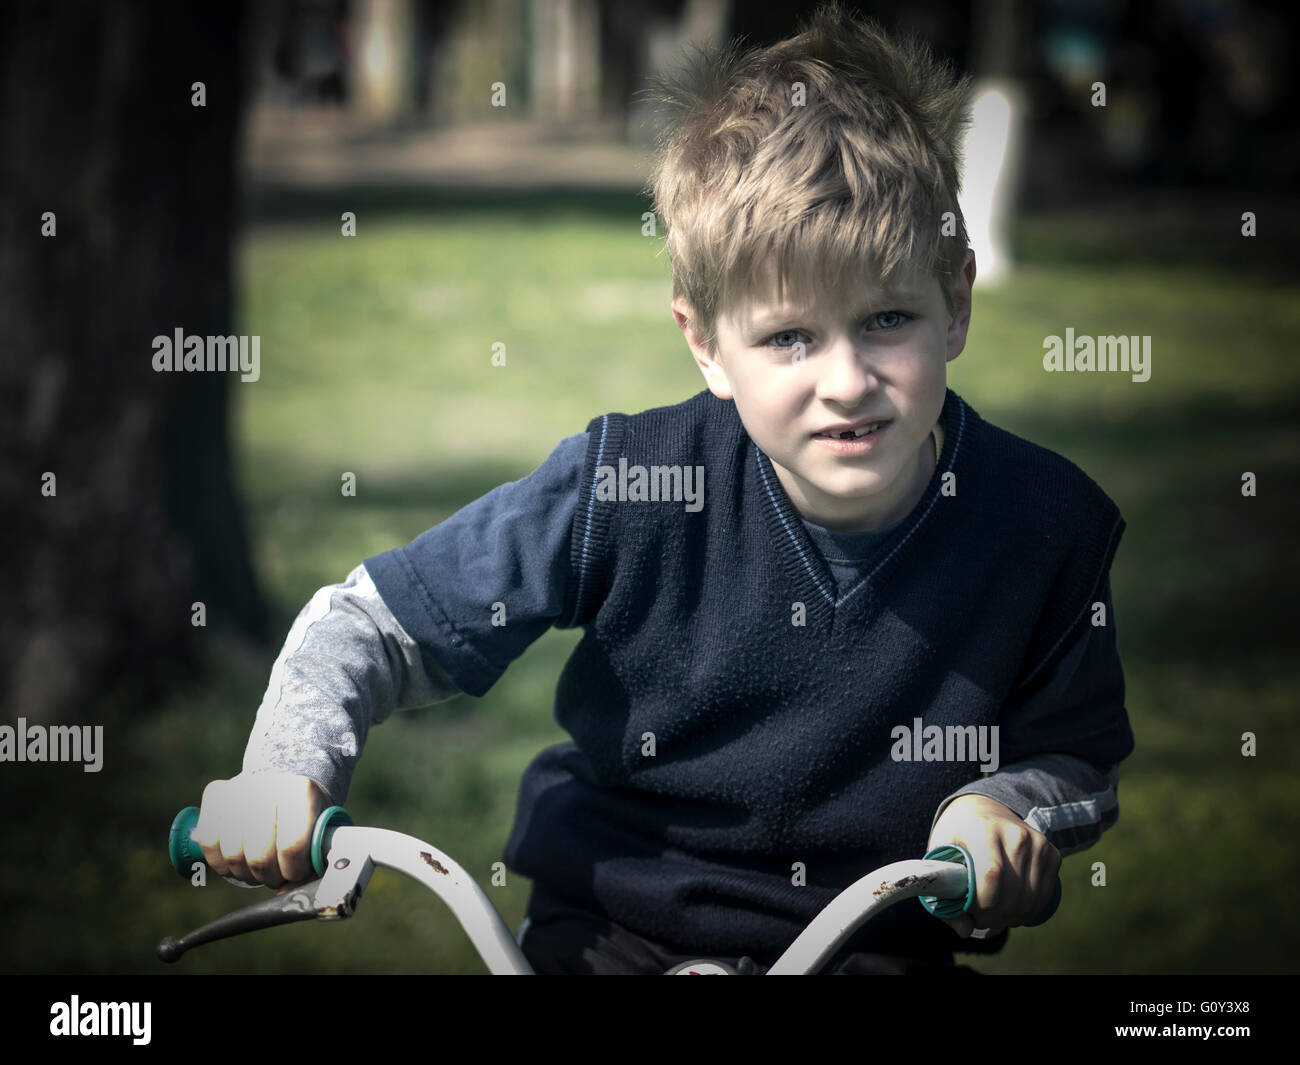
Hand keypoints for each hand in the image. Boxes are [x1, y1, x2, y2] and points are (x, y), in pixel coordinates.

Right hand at [193, 771, 330, 889]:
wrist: (284, 786)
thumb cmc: (306, 818)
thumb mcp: (320, 834)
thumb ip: (311, 866)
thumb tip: (284, 894)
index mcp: (302, 792)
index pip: (292, 846)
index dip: (291, 871)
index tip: (295, 873)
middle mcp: (268, 786)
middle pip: (259, 855)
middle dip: (268, 876)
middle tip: (275, 874)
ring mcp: (239, 789)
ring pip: (232, 854)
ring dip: (246, 873)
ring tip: (259, 868)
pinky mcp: (216, 793)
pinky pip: (208, 843)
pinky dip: (221, 862)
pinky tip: (237, 861)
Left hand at [926, 793, 1060, 937]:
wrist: (983, 809)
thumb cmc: (957, 836)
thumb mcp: (941, 855)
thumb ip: (944, 894)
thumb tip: (965, 931)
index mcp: (983, 828)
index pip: (991, 875)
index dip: (983, 904)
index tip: (972, 913)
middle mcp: (1014, 833)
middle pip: (1012, 891)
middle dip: (996, 917)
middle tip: (983, 919)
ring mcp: (1036, 842)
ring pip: (1031, 897)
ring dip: (1014, 917)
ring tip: (996, 916)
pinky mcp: (1051, 852)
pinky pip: (1045, 893)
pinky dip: (1031, 910)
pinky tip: (1015, 911)